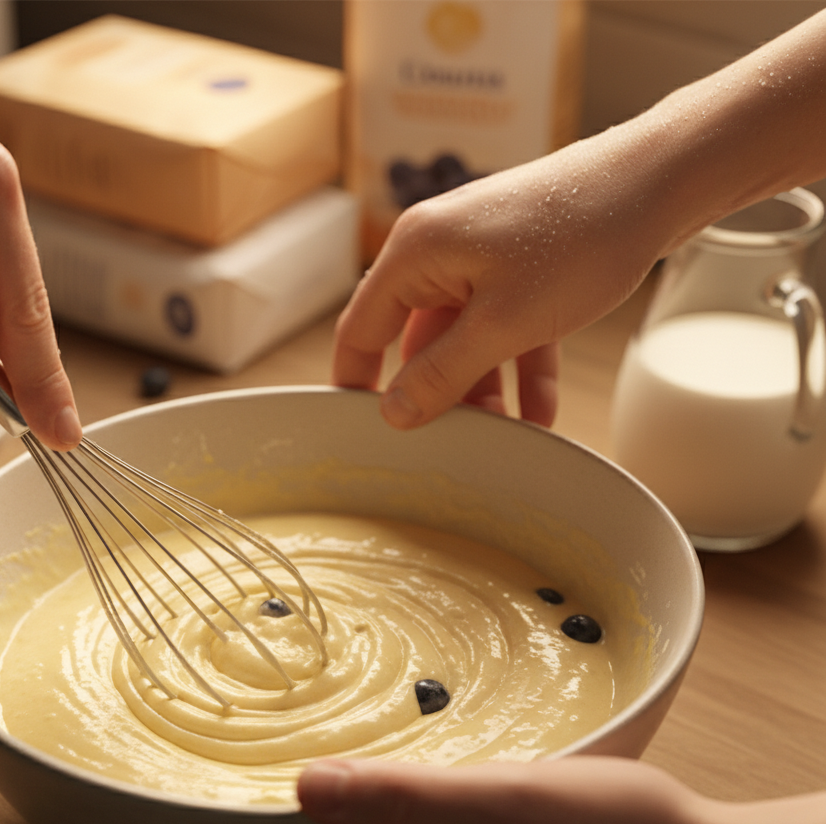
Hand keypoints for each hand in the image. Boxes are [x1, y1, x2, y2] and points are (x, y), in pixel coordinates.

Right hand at [332, 144, 664, 431]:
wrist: (662, 181)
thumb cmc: (579, 235)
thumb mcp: (502, 324)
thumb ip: (442, 373)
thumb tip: (394, 412)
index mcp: (416, 253)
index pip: (361, 329)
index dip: (358, 382)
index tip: (364, 430)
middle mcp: (439, 252)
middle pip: (418, 342)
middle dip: (438, 395)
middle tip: (453, 444)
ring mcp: (481, 258)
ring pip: (465, 341)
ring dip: (484, 389)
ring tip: (506, 438)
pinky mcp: (519, 266)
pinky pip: (504, 329)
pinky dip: (519, 368)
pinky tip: (539, 413)